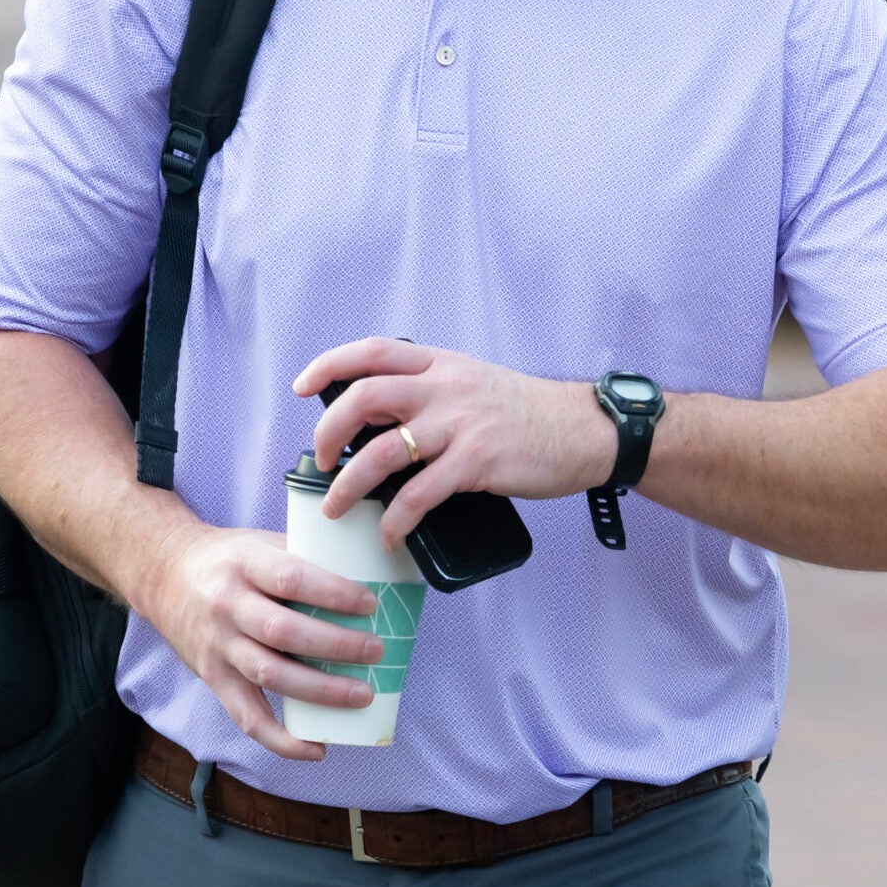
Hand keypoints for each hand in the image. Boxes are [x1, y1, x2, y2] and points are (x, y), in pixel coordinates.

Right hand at [139, 524, 384, 762]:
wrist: (165, 576)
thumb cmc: (229, 559)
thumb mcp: (261, 543)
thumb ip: (303, 559)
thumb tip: (367, 574)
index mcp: (245, 563)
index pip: (291, 579)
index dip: (332, 593)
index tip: (370, 604)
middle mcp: (228, 606)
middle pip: (283, 632)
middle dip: (335, 645)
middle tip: (376, 650)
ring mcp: (219, 646)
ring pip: (270, 675)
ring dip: (319, 690)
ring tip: (362, 696)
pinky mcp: (213, 678)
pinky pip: (247, 716)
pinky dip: (281, 739)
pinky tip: (315, 748)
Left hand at [293, 338, 618, 550]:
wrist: (583, 431)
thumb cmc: (528, 413)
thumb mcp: (475, 383)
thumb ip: (433, 391)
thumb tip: (383, 418)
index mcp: (442, 365)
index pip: (373, 351)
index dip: (331, 364)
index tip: (304, 386)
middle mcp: (446, 388)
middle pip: (364, 397)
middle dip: (329, 432)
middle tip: (322, 460)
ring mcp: (460, 424)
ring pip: (381, 451)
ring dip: (349, 485)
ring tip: (338, 507)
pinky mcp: (476, 462)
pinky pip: (419, 495)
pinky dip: (395, 520)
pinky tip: (390, 535)